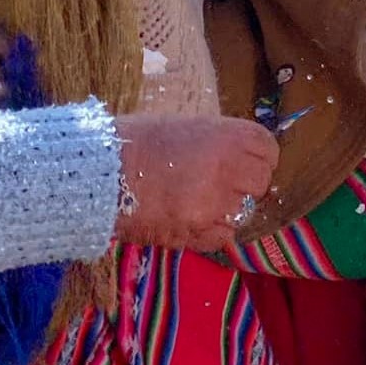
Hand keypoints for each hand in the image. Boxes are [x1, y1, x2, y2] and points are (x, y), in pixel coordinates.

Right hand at [114, 113, 278, 252]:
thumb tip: (243, 159)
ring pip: (243, 213)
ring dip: (227, 209)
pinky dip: (210, 231)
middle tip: (221, 183)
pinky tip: (189, 218)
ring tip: (199, 201)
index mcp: (228, 137)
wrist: (97, 175)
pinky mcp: (196, 233)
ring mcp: (214, 205)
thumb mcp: (187, 128)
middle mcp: (228, 170)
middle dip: (245, 184)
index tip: (244, 161)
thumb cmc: (138, 142)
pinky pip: (222, 237)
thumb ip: (221, 144)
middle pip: (260, 182)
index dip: (257, 157)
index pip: (268, 151)